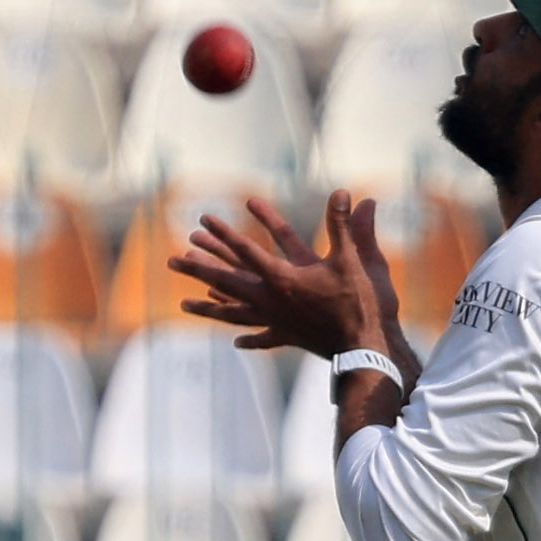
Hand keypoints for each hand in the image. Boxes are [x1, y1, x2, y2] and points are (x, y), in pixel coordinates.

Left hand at [169, 191, 390, 358]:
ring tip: (186, 304)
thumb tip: (344, 192)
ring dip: (209, 307)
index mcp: (284, 278)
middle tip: (174, 260)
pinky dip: (249, 338)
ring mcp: (279, 321)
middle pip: (228, 282)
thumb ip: (344, 225)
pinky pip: (263, 337)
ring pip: (235, 313)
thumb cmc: (362, 303)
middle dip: (200, 268)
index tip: (204, 219)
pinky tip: (237, 342)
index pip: (246, 250)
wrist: (367, 348)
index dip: (225, 232)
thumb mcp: (355, 259)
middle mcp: (273, 300)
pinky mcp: (290, 337)